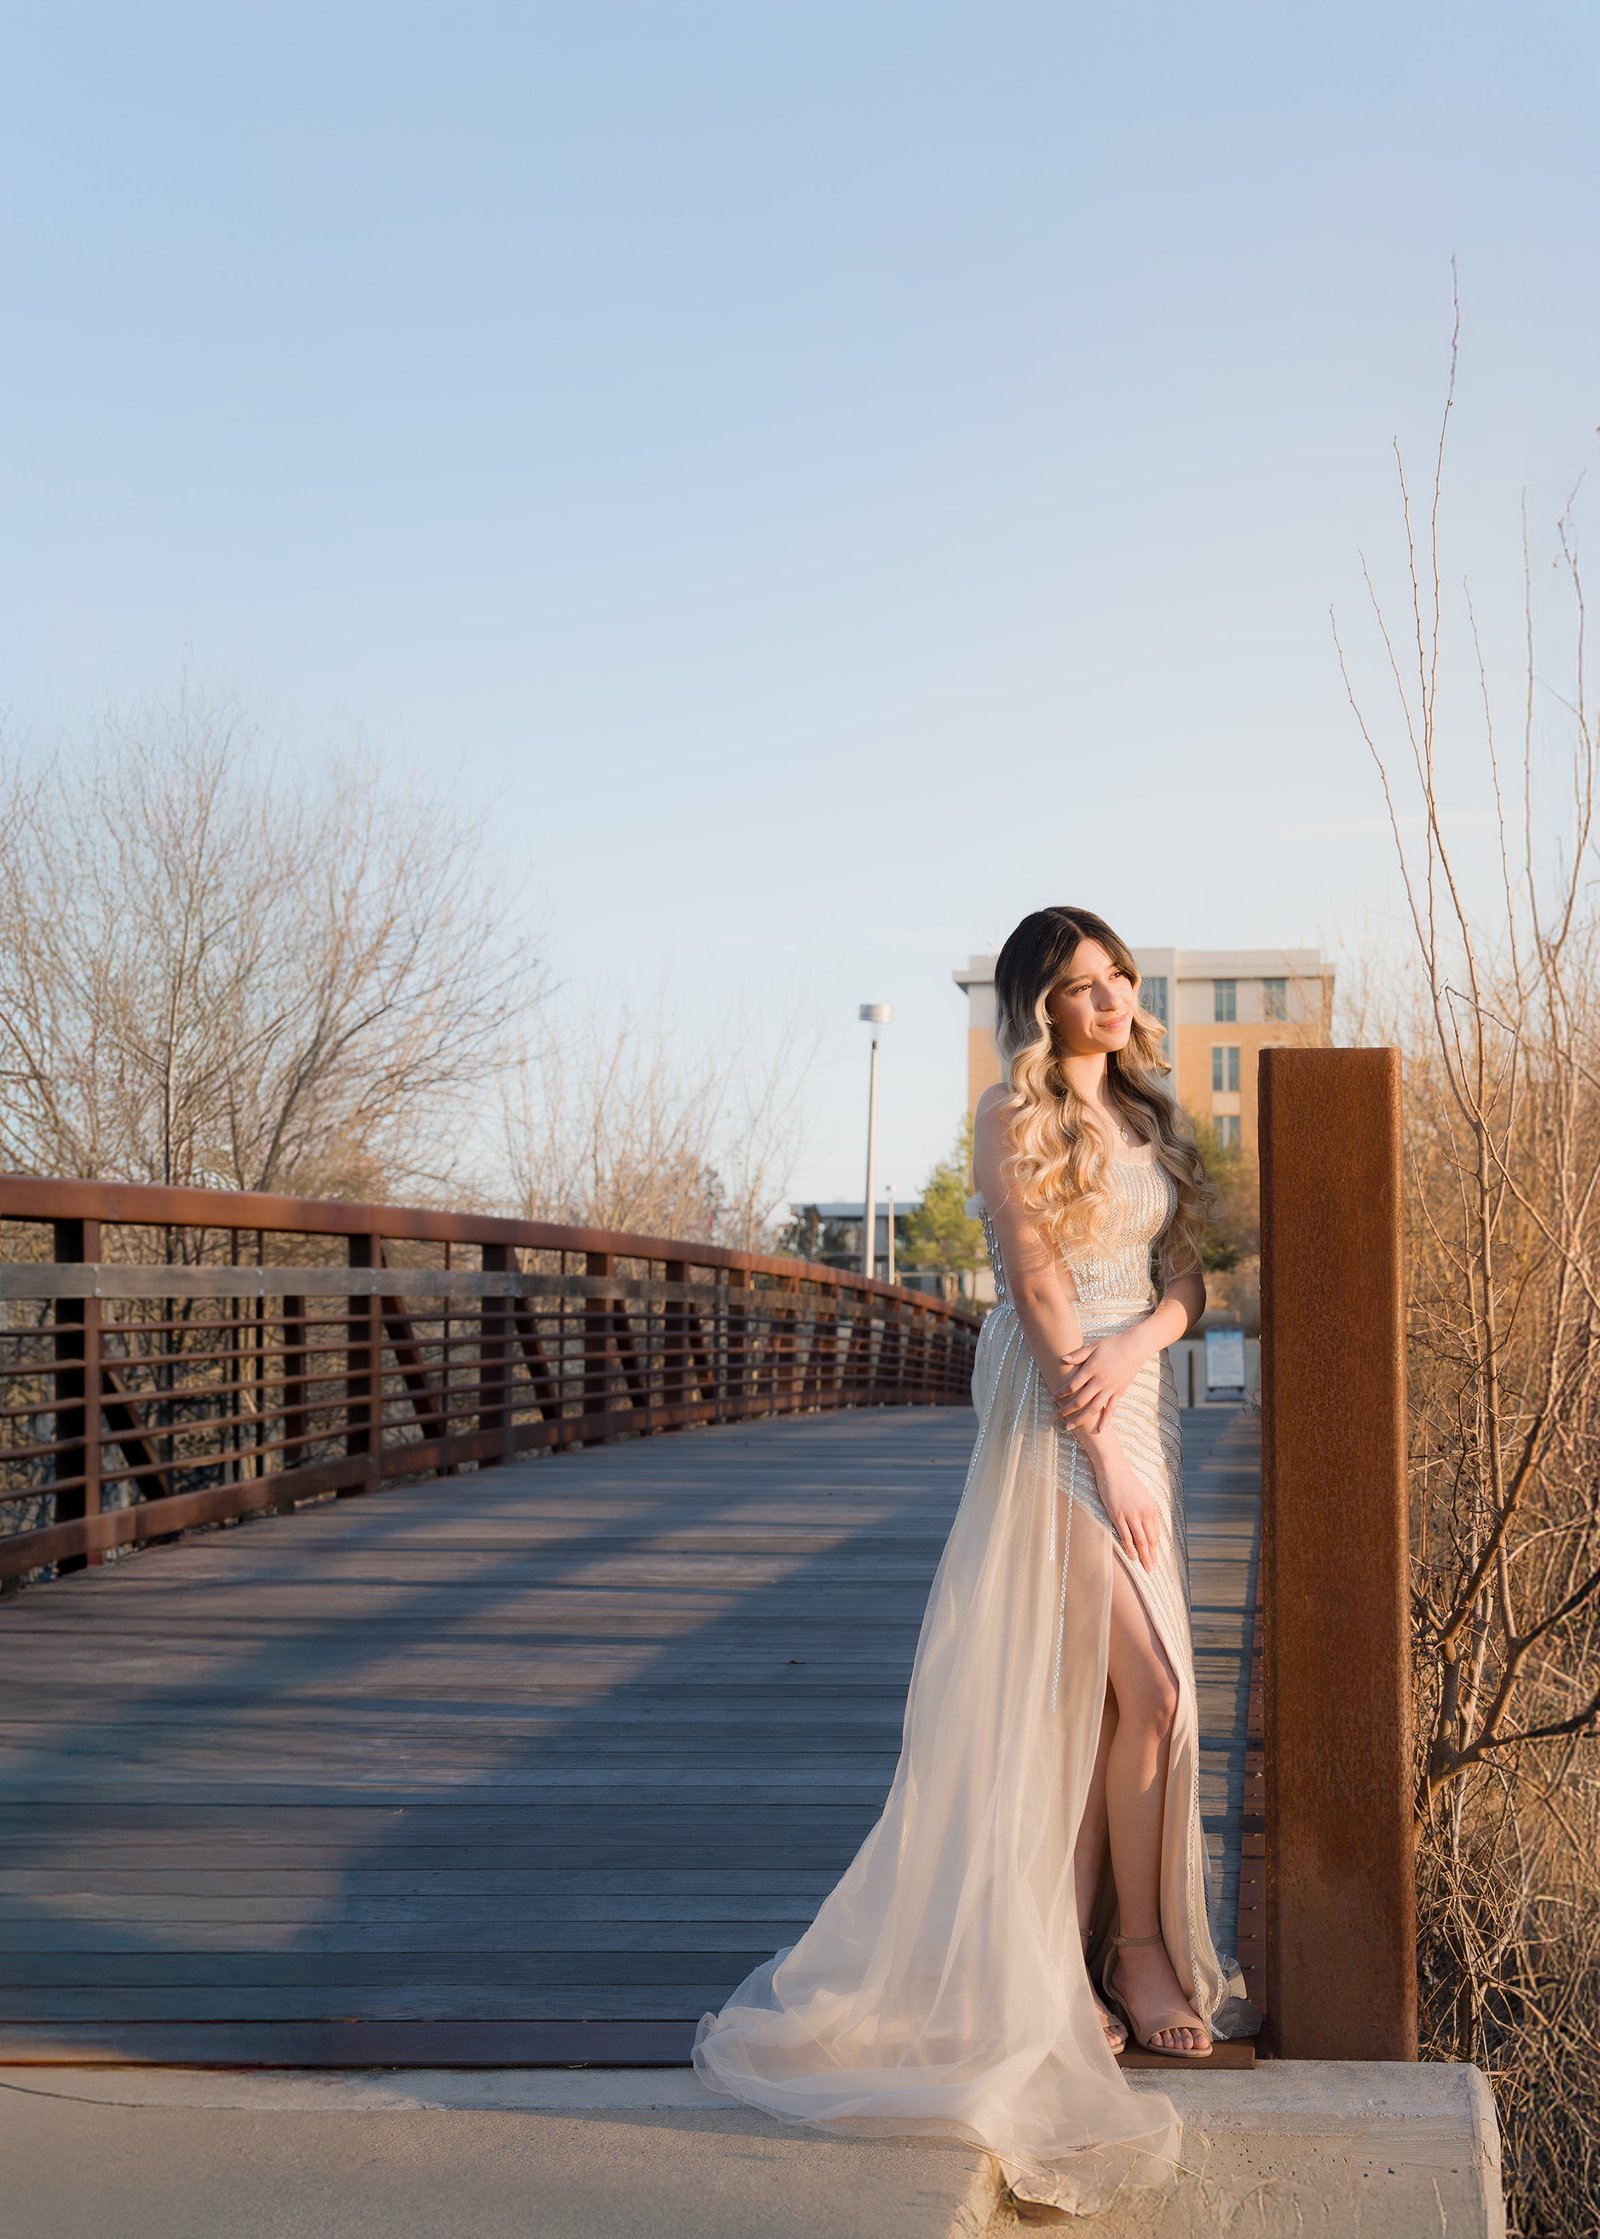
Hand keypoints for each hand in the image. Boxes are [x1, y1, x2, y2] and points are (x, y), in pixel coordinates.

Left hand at [1051, 1330, 1146, 1433]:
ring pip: (1093, 1408)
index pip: (1072, 1385)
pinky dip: (1105, 1420)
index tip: (1051, 1400)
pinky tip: (1099, 1430)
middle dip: (1065, 1410)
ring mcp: (1111, 1388)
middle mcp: (1100, 1381)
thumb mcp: (1093, 1346)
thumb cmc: (1112, 1345)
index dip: (1060, 1393)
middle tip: (1054, 1417)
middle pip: (1080, 1400)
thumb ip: (1078, 1354)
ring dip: (1080, 1419)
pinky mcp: (1119, 1392)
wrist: (1135, 1347)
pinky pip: (1111, 1409)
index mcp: (1092, 1369)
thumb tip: (1061, 1359)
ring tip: (1069, 1426)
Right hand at [1096, 1457, 1162, 1573]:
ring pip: (1140, 1541)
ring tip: (1146, 1568)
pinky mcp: (1118, 1516)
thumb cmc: (1126, 1482)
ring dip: (1144, 1556)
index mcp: (1152, 1508)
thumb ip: (1145, 1511)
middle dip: (1152, 1556)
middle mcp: (1144, 1513)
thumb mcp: (1142, 1496)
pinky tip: (1132, 1557)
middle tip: (1153, 1569)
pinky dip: (1130, 1549)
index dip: (1155, 1548)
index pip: (1156, 1533)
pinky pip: (1126, 1536)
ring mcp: (1131, 1515)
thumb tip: (1145, 1526)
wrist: (1113, 1469)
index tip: (1155, 1558)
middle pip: (1150, 1540)